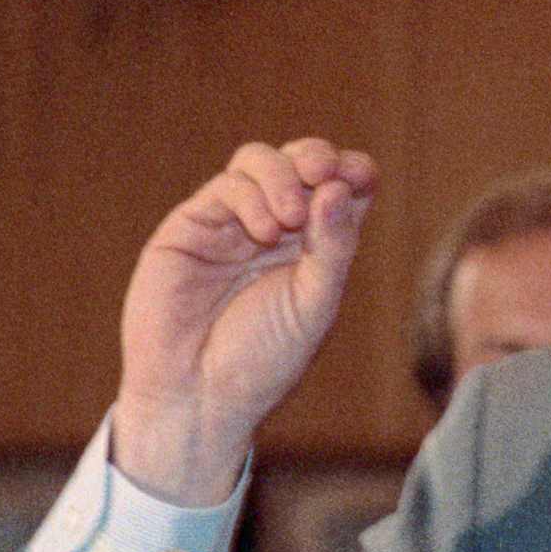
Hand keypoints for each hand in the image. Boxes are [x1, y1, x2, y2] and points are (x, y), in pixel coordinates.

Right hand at [109, 139, 378, 503]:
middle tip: (325, 174)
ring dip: (284, 174)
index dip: (353, 171)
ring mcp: (232, 223)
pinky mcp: (191, 226)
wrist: (197, 394)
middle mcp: (276, 227)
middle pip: (301, 162)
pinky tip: (264, 232)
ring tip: (292, 217)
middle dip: (317, 157)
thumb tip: (339, 187)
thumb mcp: (315, 304)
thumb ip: (332, 247)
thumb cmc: (262, 359)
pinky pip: (225, 187)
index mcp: (315, 245)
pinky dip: (252, 196)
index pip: (342, 186)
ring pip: (259, 162)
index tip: (360, 178)